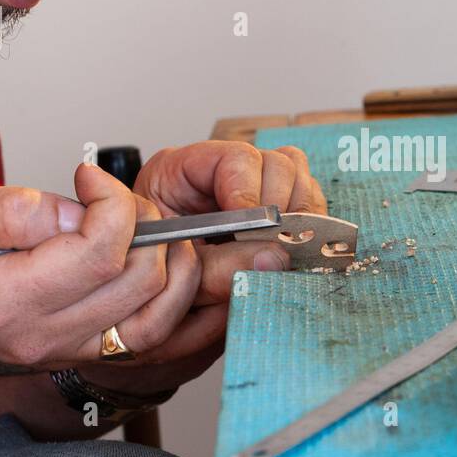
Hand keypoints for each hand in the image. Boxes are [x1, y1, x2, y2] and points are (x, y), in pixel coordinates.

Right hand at [0, 165, 206, 378]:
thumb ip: (11, 211)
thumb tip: (76, 212)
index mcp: (3, 300)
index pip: (97, 253)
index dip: (113, 204)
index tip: (92, 179)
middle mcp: (43, 335)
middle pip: (138, 280)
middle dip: (147, 225)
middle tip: (121, 201)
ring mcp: (70, 352)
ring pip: (159, 313)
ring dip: (173, 262)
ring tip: (149, 226)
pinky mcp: (89, 356)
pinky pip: (155, 334)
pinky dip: (175, 295)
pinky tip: (167, 261)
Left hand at [133, 141, 327, 305]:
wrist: (150, 297)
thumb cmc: (155, 277)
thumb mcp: (178, 274)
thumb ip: (219, 269)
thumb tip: (274, 259)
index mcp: (180, 171)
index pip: (233, 159)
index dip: (250, 192)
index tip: (256, 228)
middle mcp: (221, 172)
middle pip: (276, 163)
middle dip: (281, 207)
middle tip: (273, 246)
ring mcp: (252, 188)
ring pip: (298, 179)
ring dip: (297, 216)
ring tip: (280, 250)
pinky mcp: (273, 210)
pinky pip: (306, 203)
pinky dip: (305, 227)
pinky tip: (290, 251)